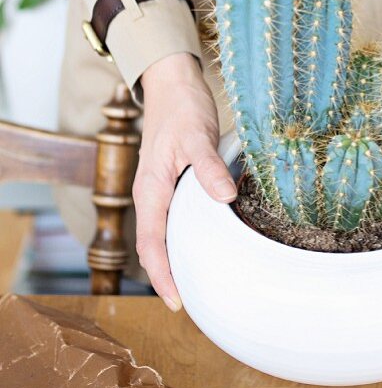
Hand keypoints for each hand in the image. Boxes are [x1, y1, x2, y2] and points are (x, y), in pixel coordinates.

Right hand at [133, 52, 235, 310]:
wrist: (172, 83)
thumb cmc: (182, 108)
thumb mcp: (197, 135)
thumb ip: (209, 168)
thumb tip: (225, 200)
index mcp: (151, 190)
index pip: (152, 244)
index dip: (162, 276)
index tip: (177, 302)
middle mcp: (151, 194)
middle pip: (155, 246)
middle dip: (169, 276)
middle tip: (194, 303)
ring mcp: (159, 189)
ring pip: (164, 233)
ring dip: (176, 258)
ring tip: (199, 282)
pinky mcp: (171, 181)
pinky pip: (173, 218)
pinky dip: (184, 237)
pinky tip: (204, 243)